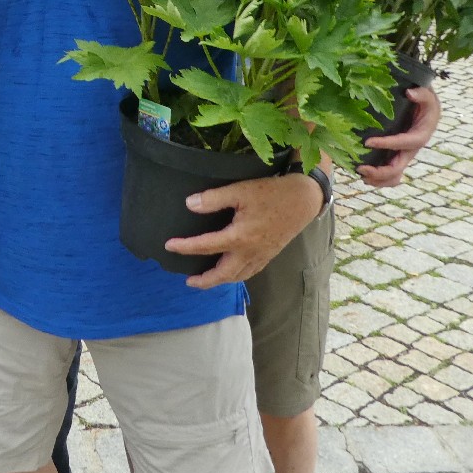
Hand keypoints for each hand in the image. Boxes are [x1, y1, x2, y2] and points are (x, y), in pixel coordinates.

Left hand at [166, 172, 322, 289]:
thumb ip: (213, 199)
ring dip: (220, 280)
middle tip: (188, 281)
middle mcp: (250, 252)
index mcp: (239, 237)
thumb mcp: (240, 190)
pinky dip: (237, 275)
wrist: (304, 199)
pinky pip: (250, 272)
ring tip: (207, 279)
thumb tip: (189, 204)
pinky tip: (232, 271)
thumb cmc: (272, 193)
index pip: (205, 247)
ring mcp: (261, 256)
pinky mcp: (270, 254)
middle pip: (223, 275)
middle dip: (205, 281)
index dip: (185, 247)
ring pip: (238, 276)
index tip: (169, 246)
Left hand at [356, 85, 440, 188]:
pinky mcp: (397, 157)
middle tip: (360, 168)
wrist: (425, 109)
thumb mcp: (427, 94)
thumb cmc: (424, 101)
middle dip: (379, 171)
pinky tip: (365, 176)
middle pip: (398, 167)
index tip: (368, 142)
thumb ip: (422, 93)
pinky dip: (379, 179)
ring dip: (378, 180)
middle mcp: (412, 149)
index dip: (387, 144)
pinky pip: (391, 174)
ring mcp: (404, 155)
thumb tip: (409, 93)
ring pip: (394, 176)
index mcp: (420, 135)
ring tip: (361, 175)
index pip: (404, 143)